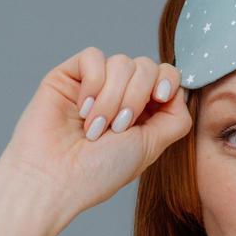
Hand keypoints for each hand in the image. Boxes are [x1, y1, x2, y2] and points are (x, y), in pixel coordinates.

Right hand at [0, 47, 193, 214]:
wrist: (54, 179)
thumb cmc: (98, 172)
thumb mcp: (149, 147)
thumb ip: (174, 119)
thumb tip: (181, 91)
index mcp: (142, 114)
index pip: (165, 77)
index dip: (167, 81)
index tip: (160, 97)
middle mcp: (119, 96)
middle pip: (146, 66)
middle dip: (136, 97)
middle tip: (117, 128)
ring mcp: (93, 85)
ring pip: (121, 62)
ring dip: (112, 98)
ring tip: (94, 128)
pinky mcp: (69, 76)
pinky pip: (93, 57)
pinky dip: (93, 82)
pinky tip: (81, 109)